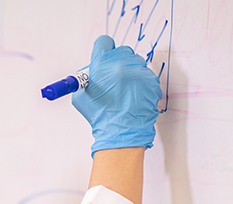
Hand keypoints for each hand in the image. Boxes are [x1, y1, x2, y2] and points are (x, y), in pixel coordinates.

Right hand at [71, 35, 162, 153]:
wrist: (122, 131)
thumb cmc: (101, 117)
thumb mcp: (81, 95)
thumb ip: (87, 77)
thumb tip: (93, 69)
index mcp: (100, 65)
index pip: (104, 42)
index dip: (104, 49)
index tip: (105, 55)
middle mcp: (120, 64)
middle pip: (122, 49)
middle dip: (119, 60)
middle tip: (115, 75)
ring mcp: (138, 72)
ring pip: (136, 61)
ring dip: (131, 71)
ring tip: (126, 89)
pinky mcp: (151, 79)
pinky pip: (146, 74)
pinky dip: (141, 82)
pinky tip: (134, 95)